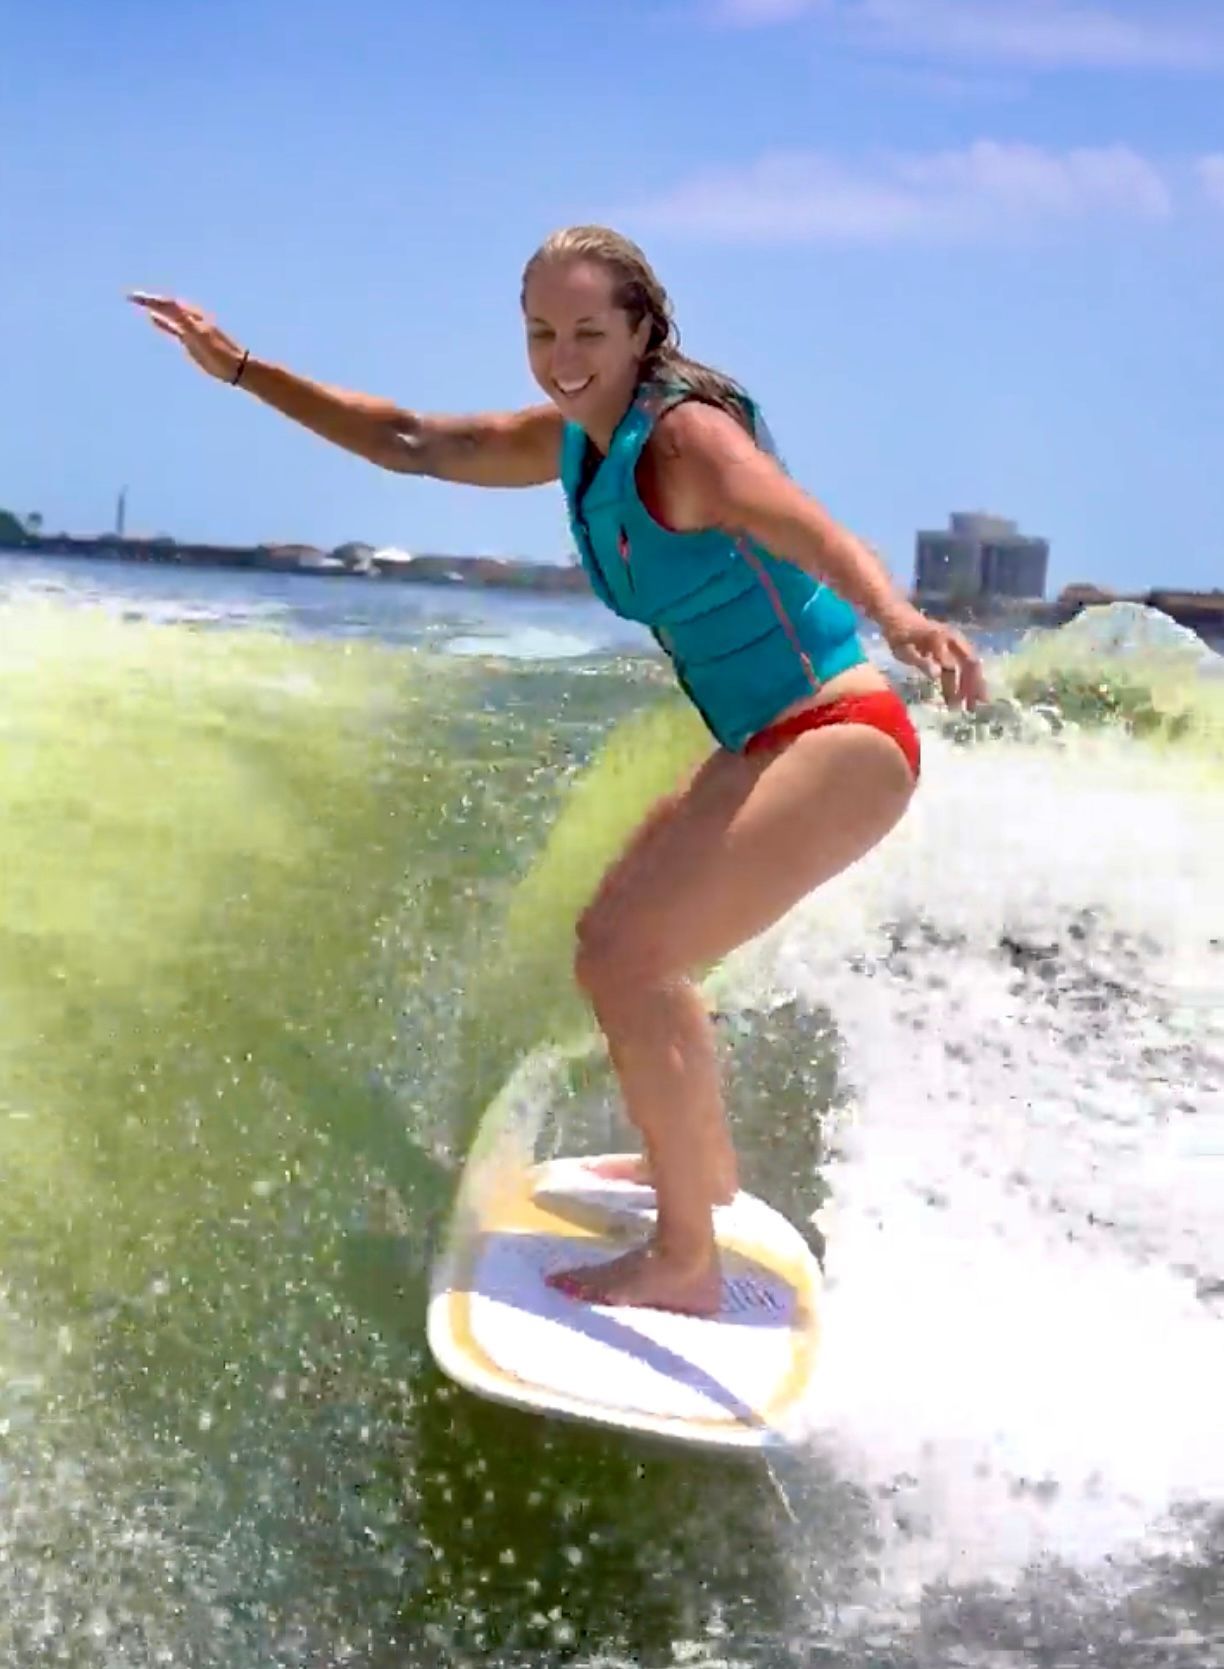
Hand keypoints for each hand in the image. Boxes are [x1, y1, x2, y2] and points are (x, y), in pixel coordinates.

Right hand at [128, 292, 246, 383]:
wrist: (235, 366)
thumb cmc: (218, 351)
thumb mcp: (198, 334)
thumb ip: (181, 319)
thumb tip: (165, 304)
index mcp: (191, 316)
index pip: (166, 304)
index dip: (149, 300)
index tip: (132, 297)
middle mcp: (189, 318)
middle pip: (166, 305)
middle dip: (150, 301)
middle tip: (133, 297)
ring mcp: (189, 328)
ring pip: (168, 314)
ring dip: (155, 308)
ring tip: (140, 303)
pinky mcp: (190, 339)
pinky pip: (172, 326)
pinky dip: (161, 321)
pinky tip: (153, 319)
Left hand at [878, 602, 986, 710]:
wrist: (897, 617)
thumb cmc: (898, 634)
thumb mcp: (904, 650)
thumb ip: (921, 661)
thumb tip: (939, 674)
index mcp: (943, 639)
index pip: (961, 662)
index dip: (965, 682)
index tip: (963, 703)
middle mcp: (953, 639)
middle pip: (971, 664)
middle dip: (973, 687)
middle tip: (972, 709)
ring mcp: (954, 642)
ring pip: (968, 665)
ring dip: (970, 685)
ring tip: (967, 707)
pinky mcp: (952, 647)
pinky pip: (961, 665)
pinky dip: (962, 680)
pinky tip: (957, 696)